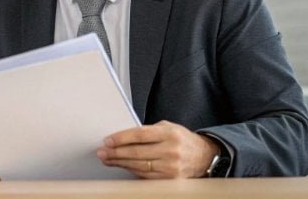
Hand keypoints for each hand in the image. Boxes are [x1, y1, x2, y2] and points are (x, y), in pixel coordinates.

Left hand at [97, 120, 219, 178]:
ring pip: (139, 165)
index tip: (107, 140)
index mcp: (169, 133)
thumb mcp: (168, 127)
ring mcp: (171, 167)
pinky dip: (131, 171)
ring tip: (107, 159)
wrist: (204, 156)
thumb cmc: (182, 140)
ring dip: (120, 163)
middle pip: (136, 152)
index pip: (140, 135)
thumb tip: (123, 137)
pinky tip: (122, 166)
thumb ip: (148, 131)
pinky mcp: (170, 180)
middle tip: (102, 152)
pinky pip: (145, 176)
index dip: (121, 138)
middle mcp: (171, 150)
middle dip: (116, 152)